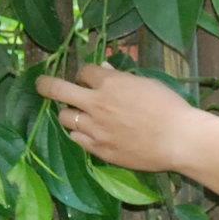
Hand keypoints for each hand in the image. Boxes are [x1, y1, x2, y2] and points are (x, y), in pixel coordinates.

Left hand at [35, 61, 196, 172]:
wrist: (178, 139)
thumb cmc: (169, 107)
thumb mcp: (146, 83)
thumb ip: (121, 78)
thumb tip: (104, 70)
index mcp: (110, 83)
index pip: (84, 71)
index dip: (85, 73)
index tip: (87, 77)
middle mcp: (97, 104)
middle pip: (59, 90)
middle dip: (46, 85)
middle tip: (41, 84)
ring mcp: (95, 128)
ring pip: (65, 117)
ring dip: (69, 113)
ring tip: (76, 114)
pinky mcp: (99, 149)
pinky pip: (77, 139)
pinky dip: (79, 133)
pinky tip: (87, 132)